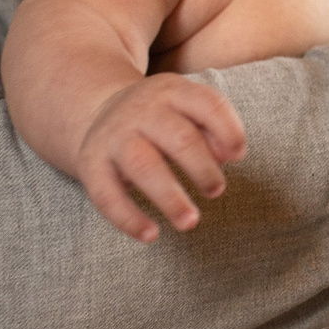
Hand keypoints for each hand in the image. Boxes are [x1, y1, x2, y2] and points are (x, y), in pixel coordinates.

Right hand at [74, 74, 246, 241]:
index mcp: (173, 92)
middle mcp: (142, 110)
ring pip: (143, 166)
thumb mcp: (187, 110)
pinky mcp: (91, 164)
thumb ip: (215, 128)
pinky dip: (128, 218)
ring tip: (190, 222)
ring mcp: (114, 136)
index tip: (238, 156)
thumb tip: (231, 155)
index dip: (229, 131)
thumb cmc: (159, 119)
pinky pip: (107, 194)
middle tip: (216, 191)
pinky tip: (150, 236)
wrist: (95, 110)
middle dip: (202, 168)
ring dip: (170, 198)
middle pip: (179, 138)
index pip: (208, 104)